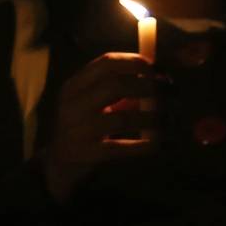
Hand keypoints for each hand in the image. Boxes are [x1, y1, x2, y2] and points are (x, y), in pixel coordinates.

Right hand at [39, 52, 158, 203]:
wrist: (58, 162)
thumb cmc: (82, 125)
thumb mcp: (90, 101)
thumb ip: (116, 88)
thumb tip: (156, 76)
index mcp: (74, 86)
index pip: (105, 63)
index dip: (135, 62)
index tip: (155, 69)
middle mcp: (73, 104)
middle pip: (115, 86)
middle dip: (147, 87)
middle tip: (167, 93)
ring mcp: (77, 130)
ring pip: (121, 118)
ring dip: (150, 117)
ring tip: (166, 119)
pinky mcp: (86, 153)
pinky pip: (120, 148)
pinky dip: (142, 145)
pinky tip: (155, 143)